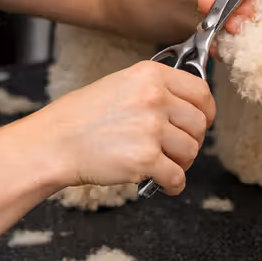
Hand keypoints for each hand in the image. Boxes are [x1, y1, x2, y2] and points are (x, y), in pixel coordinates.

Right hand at [34, 61, 215, 195]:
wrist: (54, 142)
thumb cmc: (82, 116)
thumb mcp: (121, 84)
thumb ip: (156, 90)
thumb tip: (189, 107)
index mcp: (151, 75)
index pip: (201, 91)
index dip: (206, 111)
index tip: (201, 121)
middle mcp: (155, 98)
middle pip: (199, 124)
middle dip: (192, 141)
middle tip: (176, 150)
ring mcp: (151, 129)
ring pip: (191, 151)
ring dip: (181, 163)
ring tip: (162, 165)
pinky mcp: (145, 160)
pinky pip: (177, 177)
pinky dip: (173, 185)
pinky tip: (163, 184)